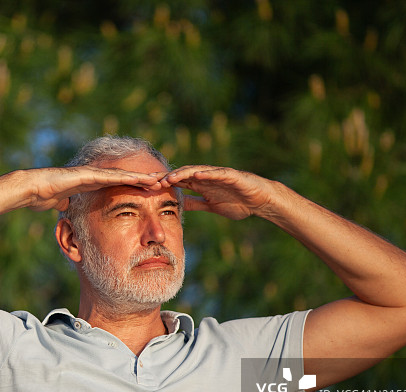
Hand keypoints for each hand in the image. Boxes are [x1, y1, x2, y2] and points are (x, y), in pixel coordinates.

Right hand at [24, 165, 162, 211]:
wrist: (31, 188)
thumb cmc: (43, 196)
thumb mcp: (65, 206)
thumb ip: (73, 206)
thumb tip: (73, 211)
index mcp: (94, 186)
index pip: (121, 187)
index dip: (138, 188)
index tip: (154, 192)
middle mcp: (97, 177)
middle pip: (127, 179)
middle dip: (147, 181)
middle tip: (167, 183)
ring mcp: (93, 174)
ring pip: (124, 175)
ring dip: (143, 178)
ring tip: (162, 180)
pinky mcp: (88, 175)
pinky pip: (112, 177)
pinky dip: (129, 178)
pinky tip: (143, 179)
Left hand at [159, 165, 276, 219]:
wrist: (259, 200)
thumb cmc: (236, 201)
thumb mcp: (209, 206)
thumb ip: (194, 204)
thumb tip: (177, 205)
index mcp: (199, 185)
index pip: (177, 183)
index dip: (162, 184)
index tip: (146, 188)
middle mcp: (205, 177)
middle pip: (181, 174)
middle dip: (165, 176)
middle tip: (149, 180)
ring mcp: (217, 175)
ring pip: (195, 171)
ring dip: (181, 174)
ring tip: (168, 178)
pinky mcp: (230, 175)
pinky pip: (217, 173)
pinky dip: (206, 173)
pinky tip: (196, 174)